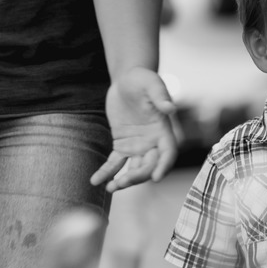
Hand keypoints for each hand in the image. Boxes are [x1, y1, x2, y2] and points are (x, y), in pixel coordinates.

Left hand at [90, 67, 177, 191]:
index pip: (168, 153)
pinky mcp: (121, 145)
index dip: (164, 166)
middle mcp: (153, 142)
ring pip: (133, 169)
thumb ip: (160, 96)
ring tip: (110, 188)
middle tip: (122, 182)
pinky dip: (106, 172)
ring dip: (123, 180)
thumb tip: (171, 107)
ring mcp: (137, 146)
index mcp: (163, 130)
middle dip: (138, 176)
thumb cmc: (142, 79)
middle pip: (149, 166)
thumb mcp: (151, 83)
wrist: (126, 79)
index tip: (157, 178)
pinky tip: (95, 181)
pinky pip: (115, 163)